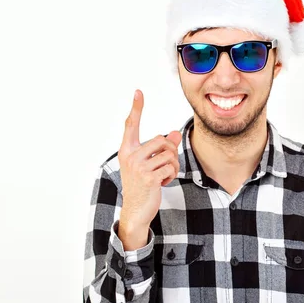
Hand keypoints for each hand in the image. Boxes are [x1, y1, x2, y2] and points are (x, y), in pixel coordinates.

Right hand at [117, 89, 181, 232]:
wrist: (136, 210)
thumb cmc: (143, 184)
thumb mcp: (150, 164)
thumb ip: (162, 148)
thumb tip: (176, 133)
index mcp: (127, 150)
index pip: (131, 125)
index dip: (136, 108)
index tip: (138, 92)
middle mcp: (130, 155)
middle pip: (162, 140)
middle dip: (171, 151)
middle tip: (166, 165)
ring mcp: (138, 166)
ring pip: (169, 154)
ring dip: (172, 166)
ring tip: (163, 175)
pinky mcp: (148, 177)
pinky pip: (171, 167)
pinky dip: (171, 175)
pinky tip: (162, 183)